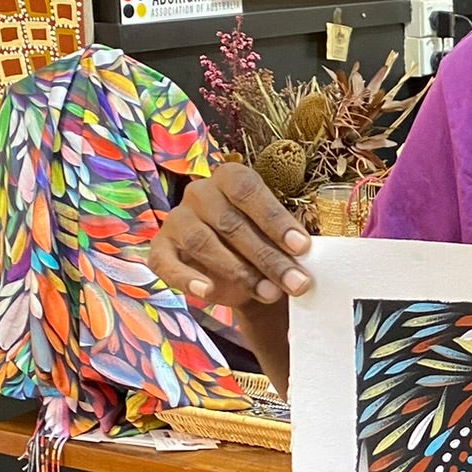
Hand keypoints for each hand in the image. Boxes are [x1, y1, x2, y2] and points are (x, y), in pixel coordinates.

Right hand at [149, 163, 312, 393]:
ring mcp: (177, 220)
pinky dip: (188, 279)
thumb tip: (310, 258)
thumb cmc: (262, 246)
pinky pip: (167, 264)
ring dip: (239, 271)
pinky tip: (209, 293)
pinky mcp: (161, 250)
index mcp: (230, 178)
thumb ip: (287, 243)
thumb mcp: (277, 240)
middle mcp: (200, 193)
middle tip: (298, 283)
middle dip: (268, 256)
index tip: (303, 248)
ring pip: (203, 243)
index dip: (276, 219)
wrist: (237, 274)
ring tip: (270, 294)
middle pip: (231, 223)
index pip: (249, 192)